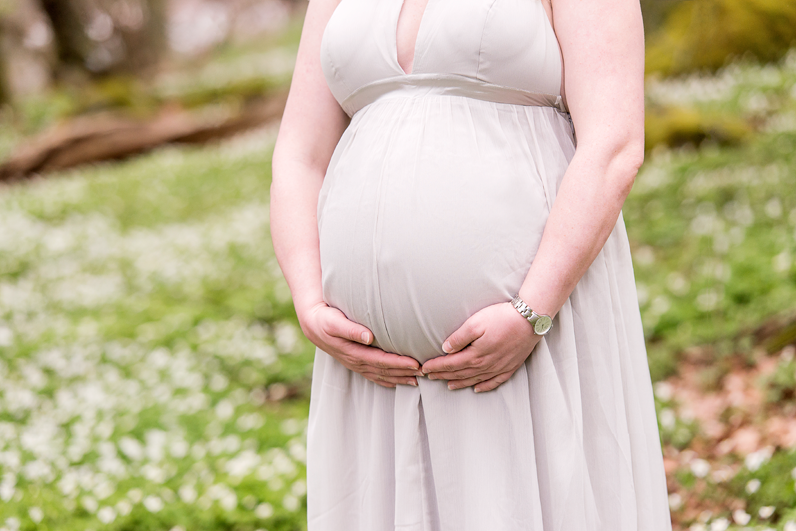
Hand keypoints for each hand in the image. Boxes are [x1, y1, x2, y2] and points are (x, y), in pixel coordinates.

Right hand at [298, 301, 421, 387]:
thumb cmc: (325, 319)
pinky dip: (387, 379)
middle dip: (405, 373)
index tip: (416, 364)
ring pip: (381, 375)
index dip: (399, 364)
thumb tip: (369, 337)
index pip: (382, 361)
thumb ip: (351, 329)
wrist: (312, 323)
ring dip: (399, 378)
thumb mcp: (335, 321)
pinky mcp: (355, 362)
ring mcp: (356, 364)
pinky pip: (374, 375)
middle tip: (425, 372)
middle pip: (385, 371)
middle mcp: (356, 361)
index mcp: (354, 353)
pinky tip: (398, 381)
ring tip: (417, 380)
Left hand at [421, 302, 541, 392]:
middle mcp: (486, 365)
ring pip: (475, 380)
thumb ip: (459, 337)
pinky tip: (477, 388)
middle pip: (460, 373)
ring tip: (448, 385)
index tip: (424, 369)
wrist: (530, 320)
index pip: (450, 364)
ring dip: (460, 383)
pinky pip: (495, 382)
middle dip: (443, 375)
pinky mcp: (510, 366)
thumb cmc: (502, 317)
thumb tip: (445, 349)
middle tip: (430, 377)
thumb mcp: (475, 323)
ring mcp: (499, 368)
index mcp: (475, 355)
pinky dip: (484, 387)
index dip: (436, 367)